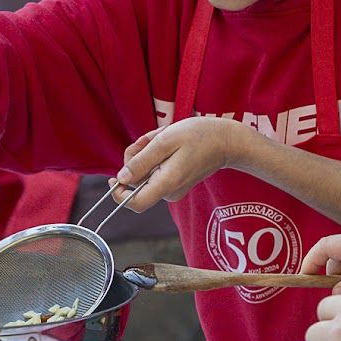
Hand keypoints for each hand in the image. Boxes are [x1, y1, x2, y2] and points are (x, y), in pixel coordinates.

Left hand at [111, 116, 245, 210]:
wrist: (227, 140)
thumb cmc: (199, 136)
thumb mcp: (166, 141)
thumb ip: (142, 161)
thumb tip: (121, 178)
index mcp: (166, 183)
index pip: (135, 204)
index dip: (119, 194)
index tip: (113, 178)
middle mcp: (169, 191)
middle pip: (137, 182)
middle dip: (136, 158)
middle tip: (149, 140)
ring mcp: (173, 188)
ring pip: (145, 172)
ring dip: (146, 152)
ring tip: (162, 137)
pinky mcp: (175, 181)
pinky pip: (155, 169)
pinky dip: (156, 154)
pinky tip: (167, 142)